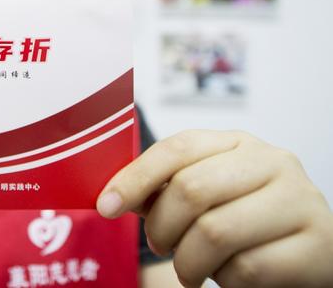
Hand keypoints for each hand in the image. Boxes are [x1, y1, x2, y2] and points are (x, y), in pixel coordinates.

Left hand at [97, 130, 332, 287]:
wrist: (309, 253)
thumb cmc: (245, 223)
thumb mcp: (205, 197)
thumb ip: (162, 190)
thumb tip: (110, 194)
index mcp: (239, 143)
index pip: (177, 147)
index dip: (135, 177)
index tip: (106, 206)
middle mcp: (273, 162)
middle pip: (191, 189)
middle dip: (161, 227)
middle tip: (161, 246)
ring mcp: (300, 200)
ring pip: (215, 232)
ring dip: (188, 262)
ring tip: (190, 269)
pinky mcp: (317, 245)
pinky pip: (248, 268)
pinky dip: (226, 280)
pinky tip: (230, 276)